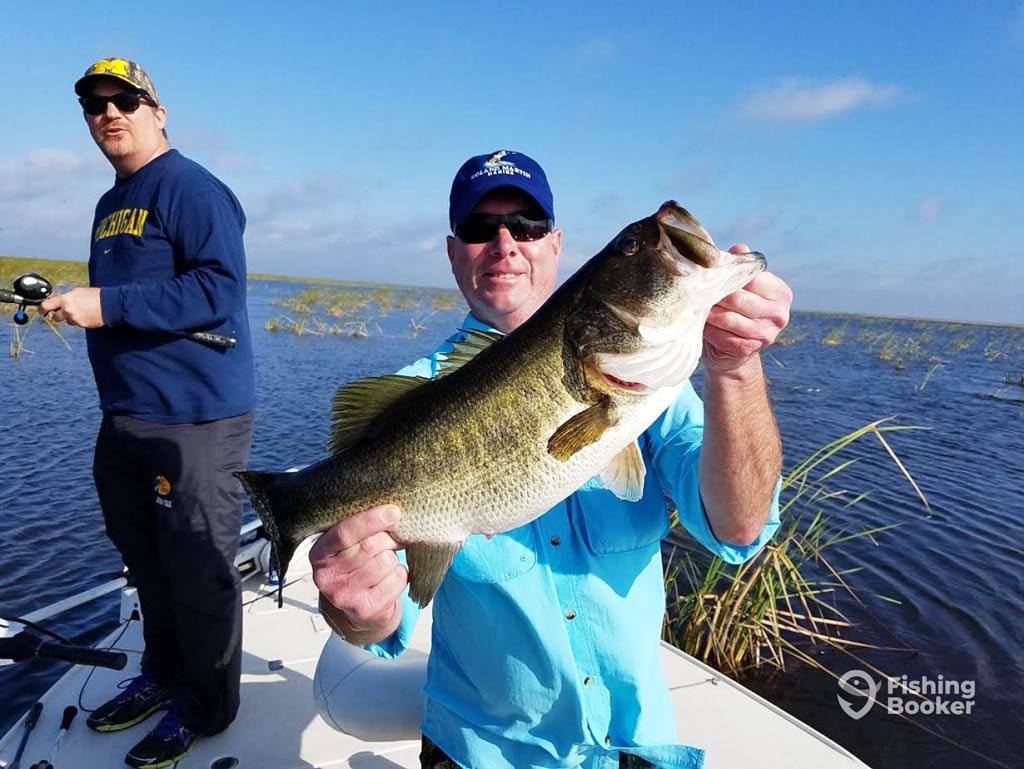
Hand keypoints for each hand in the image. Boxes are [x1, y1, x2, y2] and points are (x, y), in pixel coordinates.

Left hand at [39, 287, 104, 328]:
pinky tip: (87, 315)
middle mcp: (67, 310)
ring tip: (81, 311)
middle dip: (58, 315)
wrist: (109, 304)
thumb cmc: (95, 295)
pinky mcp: (82, 325)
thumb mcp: (78, 292)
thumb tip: (56, 298)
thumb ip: (65, 297)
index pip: (46, 305)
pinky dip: (80, 320)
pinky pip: (76, 324)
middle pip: (55, 317)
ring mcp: (74, 319)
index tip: (41, 309)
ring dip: (70, 318)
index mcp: (65, 299)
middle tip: (63, 312)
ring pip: (67, 321)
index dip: (42, 308)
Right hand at [310, 505, 406, 639]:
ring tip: (385, 562)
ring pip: (386, 562)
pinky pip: (396, 580)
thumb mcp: (348, 545)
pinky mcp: (363, 609)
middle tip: (393, 539)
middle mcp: (326, 576)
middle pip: (369, 546)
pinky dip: (400, 575)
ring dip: (393, 559)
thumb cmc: (356, 567)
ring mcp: (343, 596)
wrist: (360, 607)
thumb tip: (391, 513)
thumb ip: (361, 529)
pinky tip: (389, 578)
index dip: (370, 520)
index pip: (344, 533)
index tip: (392, 512)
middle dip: (388, 539)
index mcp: (319, 553)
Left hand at [702, 245, 791, 374]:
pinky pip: (721, 335)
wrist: (732, 352)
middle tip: (698, 291)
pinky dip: (709, 329)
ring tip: (699, 306)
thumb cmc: (735, 310)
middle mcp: (778, 314)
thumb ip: (741, 267)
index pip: (751, 278)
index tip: (711, 275)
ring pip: (727, 317)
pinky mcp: (748, 349)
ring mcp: (765, 333)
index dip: (728, 276)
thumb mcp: (742, 287)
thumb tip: (740, 248)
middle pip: (737, 298)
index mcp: (780, 293)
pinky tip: (703, 324)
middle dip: (715, 294)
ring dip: (709, 312)